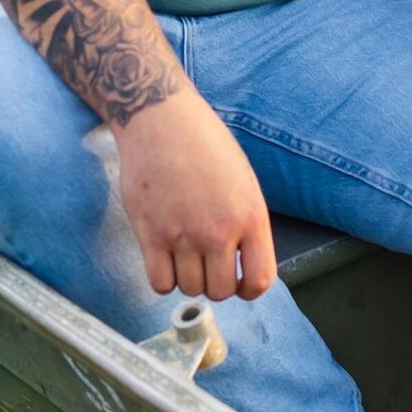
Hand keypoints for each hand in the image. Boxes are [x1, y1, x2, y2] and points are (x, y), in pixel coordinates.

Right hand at [113, 89, 276, 300]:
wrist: (162, 120)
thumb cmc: (205, 144)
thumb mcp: (243, 180)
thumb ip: (246, 223)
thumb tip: (244, 265)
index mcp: (250, 216)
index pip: (260, 280)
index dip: (249, 288)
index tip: (239, 282)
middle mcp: (219, 231)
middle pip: (221, 291)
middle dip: (215, 283)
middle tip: (207, 262)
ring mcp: (184, 235)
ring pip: (190, 290)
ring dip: (188, 279)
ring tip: (185, 254)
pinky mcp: (151, 235)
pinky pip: (160, 283)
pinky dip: (163, 279)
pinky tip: (165, 259)